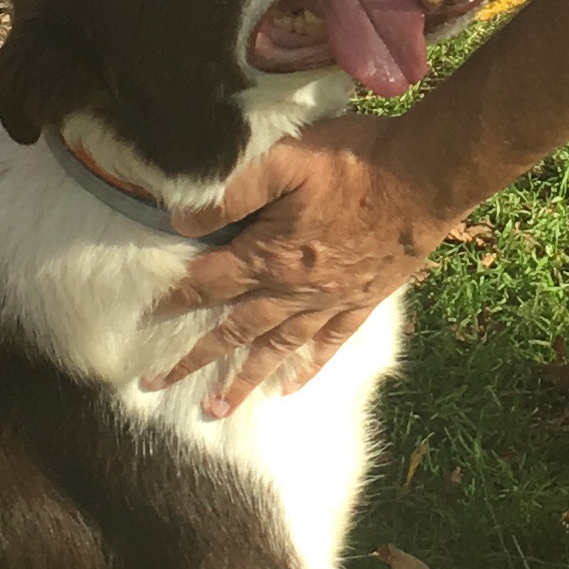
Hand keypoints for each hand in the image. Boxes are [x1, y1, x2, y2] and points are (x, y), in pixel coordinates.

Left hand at [149, 112, 456, 411]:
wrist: (425, 177)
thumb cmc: (352, 160)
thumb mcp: (282, 159)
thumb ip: (230, 191)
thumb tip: (181, 220)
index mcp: (269, 257)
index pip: (207, 285)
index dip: (173, 300)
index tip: (144, 320)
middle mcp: (294, 291)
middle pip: (233, 330)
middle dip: (192, 358)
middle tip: (156, 385)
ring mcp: (330, 301)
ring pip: (276, 349)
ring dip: (242, 380)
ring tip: (214, 410)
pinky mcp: (363, 300)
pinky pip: (329, 344)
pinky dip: (307, 368)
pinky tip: (290, 388)